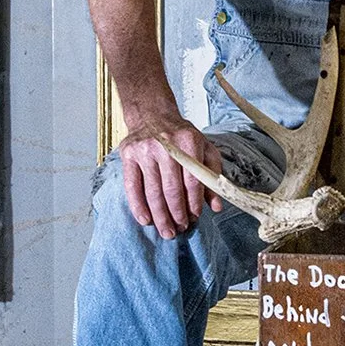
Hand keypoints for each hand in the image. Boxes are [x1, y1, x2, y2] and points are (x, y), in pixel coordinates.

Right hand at [117, 114, 222, 238]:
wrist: (152, 114)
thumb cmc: (181, 136)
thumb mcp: (203, 148)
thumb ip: (212, 175)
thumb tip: (216, 206)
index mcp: (188, 142)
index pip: (192, 180)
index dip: (194, 203)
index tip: (194, 216)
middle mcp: (166, 145)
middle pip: (171, 189)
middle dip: (177, 214)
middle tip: (179, 230)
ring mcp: (145, 150)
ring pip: (152, 191)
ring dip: (160, 216)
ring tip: (166, 231)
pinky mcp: (128, 155)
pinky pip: (132, 186)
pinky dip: (138, 206)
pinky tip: (146, 220)